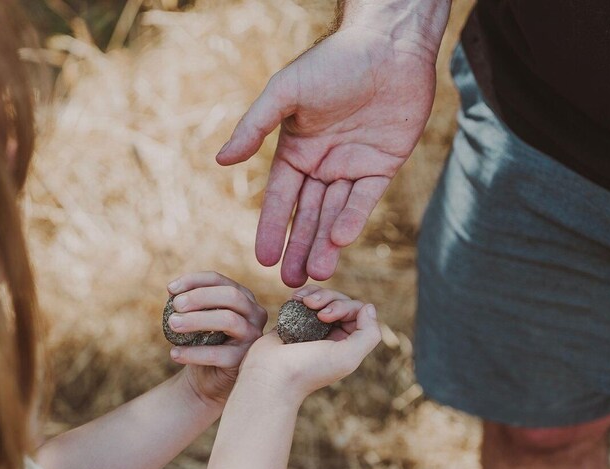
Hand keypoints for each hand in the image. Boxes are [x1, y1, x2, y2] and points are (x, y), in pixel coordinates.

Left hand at [166, 271, 267, 404]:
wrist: (207, 378)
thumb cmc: (202, 342)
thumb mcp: (197, 318)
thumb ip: (189, 303)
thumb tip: (173, 291)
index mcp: (243, 297)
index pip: (220, 280)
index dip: (195, 280)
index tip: (171, 288)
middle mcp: (254, 314)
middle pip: (231, 296)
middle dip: (200, 297)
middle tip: (175, 305)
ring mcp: (253, 337)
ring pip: (229, 320)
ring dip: (197, 320)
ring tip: (173, 324)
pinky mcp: (245, 360)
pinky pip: (219, 354)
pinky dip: (194, 353)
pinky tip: (175, 353)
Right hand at [217, 24, 439, 286]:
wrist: (387, 45)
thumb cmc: (332, 62)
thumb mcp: (286, 93)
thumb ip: (255, 127)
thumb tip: (221, 160)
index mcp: (296, 151)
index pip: (280, 198)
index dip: (272, 228)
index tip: (263, 259)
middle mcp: (322, 164)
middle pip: (307, 214)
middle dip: (298, 247)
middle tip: (290, 281)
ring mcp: (352, 167)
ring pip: (335, 214)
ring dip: (325, 244)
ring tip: (317, 274)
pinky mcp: (382, 167)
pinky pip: (364, 199)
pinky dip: (352, 219)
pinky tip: (340, 240)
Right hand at [238, 285, 380, 402]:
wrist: (269, 375)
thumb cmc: (307, 370)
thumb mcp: (348, 357)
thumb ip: (368, 334)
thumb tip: (369, 307)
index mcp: (347, 344)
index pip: (358, 312)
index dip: (345, 306)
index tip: (326, 316)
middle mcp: (332, 335)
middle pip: (341, 301)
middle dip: (329, 298)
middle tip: (314, 308)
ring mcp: (312, 327)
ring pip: (323, 297)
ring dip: (316, 293)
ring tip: (302, 300)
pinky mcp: (293, 320)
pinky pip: (304, 299)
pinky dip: (303, 294)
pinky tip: (295, 298)